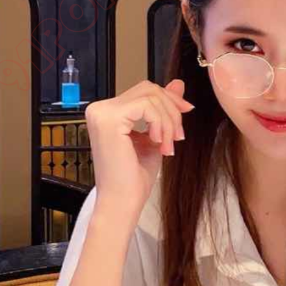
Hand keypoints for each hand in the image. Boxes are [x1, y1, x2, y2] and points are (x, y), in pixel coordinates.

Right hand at [85, 78, 194, 226]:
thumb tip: (178, 84)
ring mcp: (102, 113)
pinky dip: (161, 124)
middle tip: (178, 136)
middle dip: (171, 110)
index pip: (143, 91)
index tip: (186, 113)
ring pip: (150, 97)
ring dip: (169, 121)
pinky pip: (147, 106)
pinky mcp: (109, 119)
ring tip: (169, 145)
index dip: (169, 99)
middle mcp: (100, 109)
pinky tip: (159, 143)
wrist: (122, 202)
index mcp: (107, 112)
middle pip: (148, 89)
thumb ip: (163, 109)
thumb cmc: (134, 178)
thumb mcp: (156, 135)